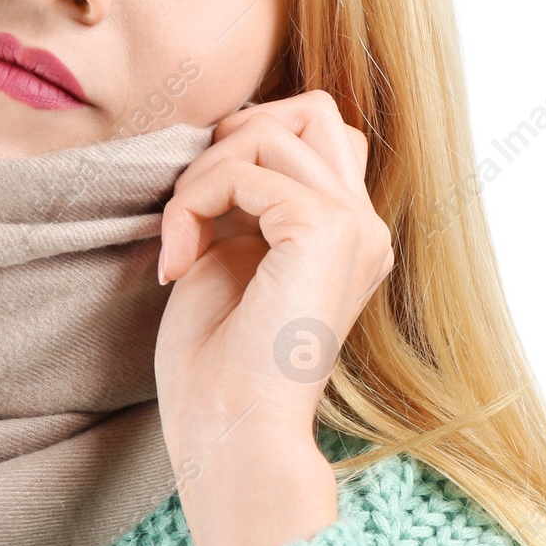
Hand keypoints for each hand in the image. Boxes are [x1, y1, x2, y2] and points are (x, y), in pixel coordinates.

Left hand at [153, 89, 394, 545]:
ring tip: (181, 242)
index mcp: (350, 236)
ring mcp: (355, 226)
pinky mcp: (325, 230)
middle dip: (234, 138)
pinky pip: (242, 171)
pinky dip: (193, 204)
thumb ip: (245, 198)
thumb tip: (228, 135)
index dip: (248, 147)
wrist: (230, 435)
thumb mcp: (231, 256)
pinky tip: (179, 263)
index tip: (200, 214)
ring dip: (201, 177)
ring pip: (268, 131)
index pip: (315, 134)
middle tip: (193, 207)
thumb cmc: (218, 365)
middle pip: (310, 110)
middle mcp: (366, 226)